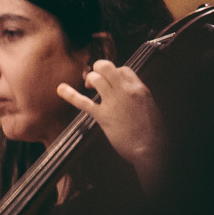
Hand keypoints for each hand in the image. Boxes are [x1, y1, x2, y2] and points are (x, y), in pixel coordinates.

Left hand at [56, 60, 163, 189]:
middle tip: (95, 81)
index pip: (123, 69)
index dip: (113, 73)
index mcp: (140, 89)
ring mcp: (114, 102)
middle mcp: (126, 91)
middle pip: (108, 66)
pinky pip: (83, 102)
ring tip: (88, 88)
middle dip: (98, 69)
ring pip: (96, 78)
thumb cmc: (152, 132)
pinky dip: (69, 94)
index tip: (110, 82)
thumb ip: (137, 99)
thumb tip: (128, 97)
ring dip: (89, 80)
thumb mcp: (148, 107)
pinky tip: (61, 89)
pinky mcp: (103, 116)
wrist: (151, 148)